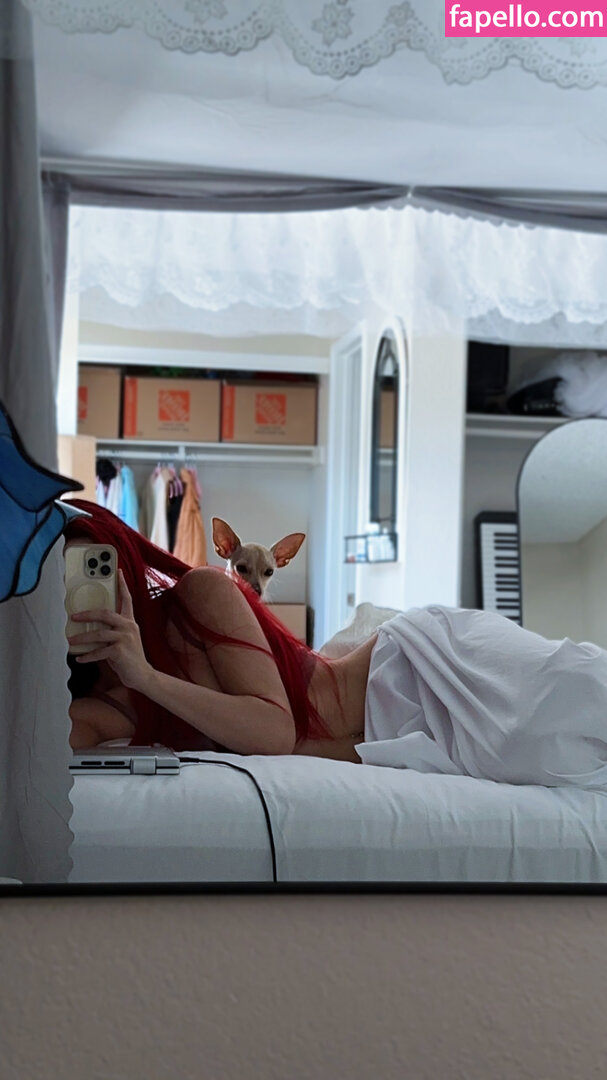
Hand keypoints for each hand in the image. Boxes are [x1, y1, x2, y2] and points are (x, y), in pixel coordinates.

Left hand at [68, 570, 151, 691]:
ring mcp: (125, 638)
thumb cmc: (130, 657)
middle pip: (106, 614)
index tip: (118, 571)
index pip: (127, 599)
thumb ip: (113, 631)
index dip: (122, 585)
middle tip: (73, 616)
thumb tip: (91, 628)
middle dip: (87, 614)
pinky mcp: (120, 651)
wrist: (142, 675)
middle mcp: (128, 627)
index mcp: (130, 622)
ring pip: (98, 634)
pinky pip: (99, 652)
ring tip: (70, 641)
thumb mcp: (125, 639)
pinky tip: (79, 658)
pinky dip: (87, 656)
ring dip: (82, 638)